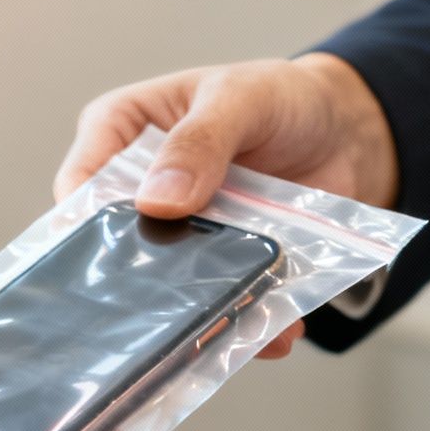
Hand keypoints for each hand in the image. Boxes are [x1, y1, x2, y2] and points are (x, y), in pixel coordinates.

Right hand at [54, 53, 398, 358]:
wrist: (349, 131)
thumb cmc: (283, 96)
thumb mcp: (240, 98)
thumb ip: (200, 141)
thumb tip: (156, 200)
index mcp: (123, 134)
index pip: (81, 187)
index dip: (83, 227)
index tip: (103, 261)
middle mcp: (145, 191)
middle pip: (121, 250)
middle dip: (141, 286)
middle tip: (162, 315)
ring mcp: (187, 235)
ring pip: (175, 289)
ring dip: (202, 316)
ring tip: (230, 334)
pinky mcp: (230, 265)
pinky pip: (228, 304)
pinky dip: (249, 324)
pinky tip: (274, 333)